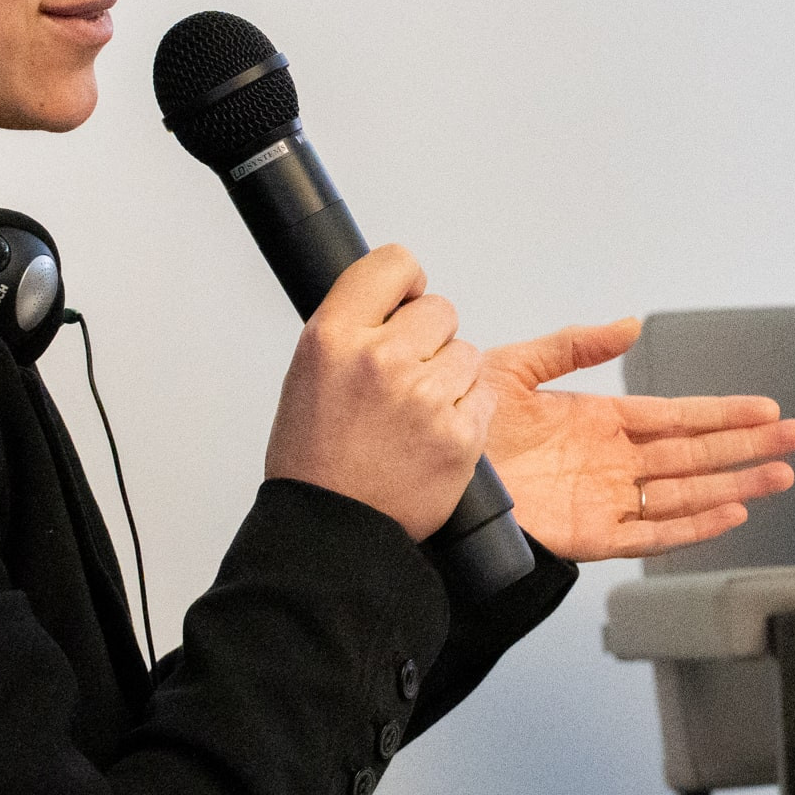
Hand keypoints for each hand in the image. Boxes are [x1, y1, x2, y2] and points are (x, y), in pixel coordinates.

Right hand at [263, 245, 493, 541]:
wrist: (333, 530)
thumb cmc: (316, 459)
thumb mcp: (310, 373)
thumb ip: (354, 329)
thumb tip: (397, 299)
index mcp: (334, 337)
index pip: (393, 263)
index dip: (405, 282)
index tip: (406, 300)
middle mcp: (380, 359)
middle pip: (440, 309)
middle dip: (430, 339)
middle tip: (405, 377)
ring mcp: (424, 397)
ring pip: (467, 353)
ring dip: (451, 377)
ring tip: (416, 414)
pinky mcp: (459, 435)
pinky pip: (483, 396)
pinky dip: (466, 414)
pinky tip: (432, 436)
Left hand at [476, 318, 794, 559]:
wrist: (423, 469)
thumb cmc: (461, 425)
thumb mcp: (516, 367)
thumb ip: (574, 345)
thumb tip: (628, 325)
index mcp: (599, 422)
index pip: (677, 416)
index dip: (723, 413)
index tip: (765, 409)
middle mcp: (610, 462)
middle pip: (695, 454)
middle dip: (748, 446)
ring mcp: (605, 499)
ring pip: (685, 494)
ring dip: (734, 485)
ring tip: (779, 476)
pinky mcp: (589, 536)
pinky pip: (652, 534)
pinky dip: (692, 526)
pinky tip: (728, 513)